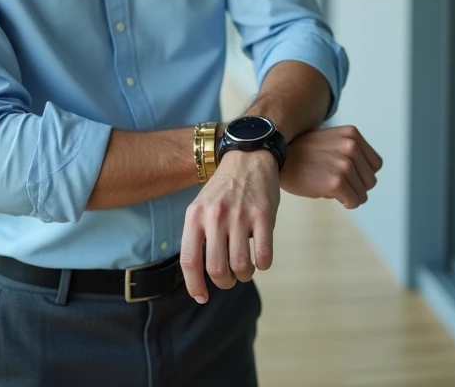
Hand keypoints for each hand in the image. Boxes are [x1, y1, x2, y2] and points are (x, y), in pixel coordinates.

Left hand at [180, 150, 278, 303]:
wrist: (249, 157)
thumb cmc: (224, 189)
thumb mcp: (200, 207)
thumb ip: (198, 236)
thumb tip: (199, 276)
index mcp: (195, 216)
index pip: (190, 261)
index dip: (194, 285)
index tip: (201, 297)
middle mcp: (215, 216)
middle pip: (217, 269)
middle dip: (225, 283)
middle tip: (230, 279)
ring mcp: (240, 215)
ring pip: (241, 266)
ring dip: (244, 276)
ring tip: (245, 269)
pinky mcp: (263, 215)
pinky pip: (264, 255)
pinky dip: (263, 265)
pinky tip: (261, 259)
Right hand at [280, 125, 382, 208]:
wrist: (277, 158)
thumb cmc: (303, 154)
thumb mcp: (332, 142)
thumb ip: (350, 152)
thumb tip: (369, 178)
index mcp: (352, 135)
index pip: (375, 164)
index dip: (361, 174)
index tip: (345, 175)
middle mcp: (351, 146)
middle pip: (371, 180)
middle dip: (355, 186)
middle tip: (334, 181)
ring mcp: (344, 164)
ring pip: (363, 193)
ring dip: (349, 195)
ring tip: (329, 186)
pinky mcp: (336, 182)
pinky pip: (354, 201)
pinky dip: (346, 203)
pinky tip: (329, 194)